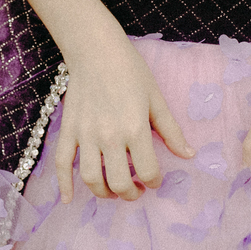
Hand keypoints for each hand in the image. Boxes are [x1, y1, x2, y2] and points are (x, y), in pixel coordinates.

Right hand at [56, 38, 194, 202]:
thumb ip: (171, 130)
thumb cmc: (130, 71)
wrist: (96, 50)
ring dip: (103, 193)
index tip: (155, 180)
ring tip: (113, 190)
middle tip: (136, 190)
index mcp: (135, 128)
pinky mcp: (68, 130)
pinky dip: (63, 184)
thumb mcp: (156, 99)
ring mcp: (85, 135)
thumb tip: (189, 155)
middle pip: (118, 182)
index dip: (154, 182)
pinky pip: (61, 163)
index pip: (147, 171)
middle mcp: (109, 136)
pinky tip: (67, 198)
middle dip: (130, 193)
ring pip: (90, 178)